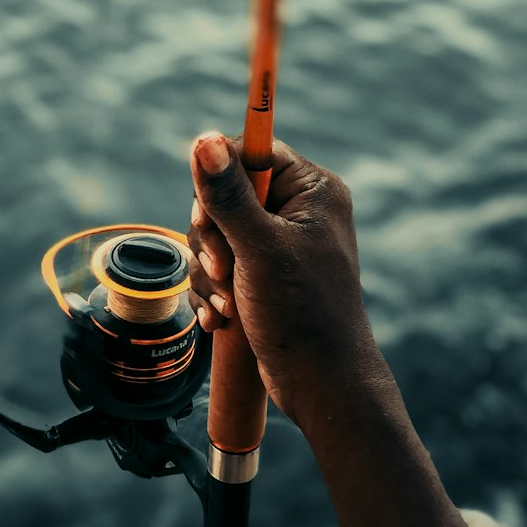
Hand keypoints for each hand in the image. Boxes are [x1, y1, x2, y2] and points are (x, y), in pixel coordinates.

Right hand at [186, 132, 381, 425]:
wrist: (322, 386)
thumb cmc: (303, 314)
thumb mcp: (259, 248)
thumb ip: (229, 195)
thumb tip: (204, 139)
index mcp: (313, 190)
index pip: (252, 152)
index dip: (221, 180)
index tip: (209, 215)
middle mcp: (298, 211)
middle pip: (226, 195)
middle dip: (213, 238)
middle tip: (223, 268)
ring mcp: (280, 246)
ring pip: (216, 234)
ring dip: (209, 271)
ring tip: (225, 302)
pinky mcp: (263, 276)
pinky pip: (219, 266)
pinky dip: (213, 291)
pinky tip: (220, 319)